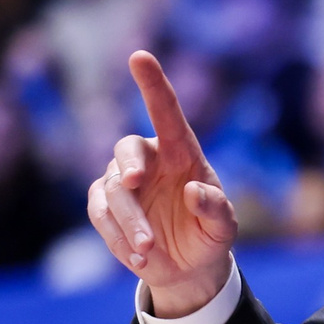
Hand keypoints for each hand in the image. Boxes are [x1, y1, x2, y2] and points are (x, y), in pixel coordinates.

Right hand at [89, 52, 238, 316]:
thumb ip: (216, 208)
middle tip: (133, 183)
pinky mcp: (105, 207)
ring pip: (113, 190)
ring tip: (150, 250)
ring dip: (130, 221)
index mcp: (182, 153)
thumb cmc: (208, 235)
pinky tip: (139, 257)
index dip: (152, 85)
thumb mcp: (223, 227)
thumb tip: (194, 190)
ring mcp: (123, 183)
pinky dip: (117, 236)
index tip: (140, 57)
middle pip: (126, 148)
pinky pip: (101, 214)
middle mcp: (149, 161)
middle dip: (128, 164)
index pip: (166, 113)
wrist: (188, 267)